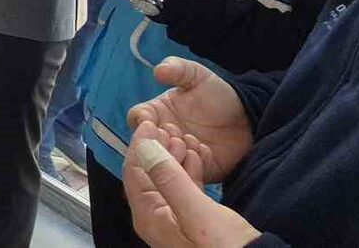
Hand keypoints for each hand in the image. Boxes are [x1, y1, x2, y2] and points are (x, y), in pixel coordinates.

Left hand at [123, 124, 261, 247]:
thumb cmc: (225, 246)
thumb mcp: (197, 211)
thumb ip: (169, 178)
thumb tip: (144, 147)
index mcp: (147, 217)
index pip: (133, 172)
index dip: (139, 145)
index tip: (150, 122)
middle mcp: (154, 218)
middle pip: (148, 174)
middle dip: (158, 149)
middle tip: (172, 128)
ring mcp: (173, 219)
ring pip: (167, 179)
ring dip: (174, 157)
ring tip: (186, 139)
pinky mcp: (192, 220)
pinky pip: (183, 188)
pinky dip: (188, 170)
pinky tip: (197, 156)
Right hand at [126, 57, 252, 183]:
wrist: (249, 119)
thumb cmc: (219, 95)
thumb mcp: (198, 76)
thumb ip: (178, 68)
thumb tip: (157, 71)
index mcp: (157, 113)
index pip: (136, 119)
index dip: (141, 121)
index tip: (153, 121)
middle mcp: (163, 136)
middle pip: (146, 144)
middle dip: (160, 140)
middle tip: (178, 134)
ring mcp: (178, 155)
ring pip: (164, 161)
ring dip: (176, 153)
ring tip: (195, 143)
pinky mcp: (194, 171)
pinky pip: (185, 173)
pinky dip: (193, 164)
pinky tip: (207, 152)